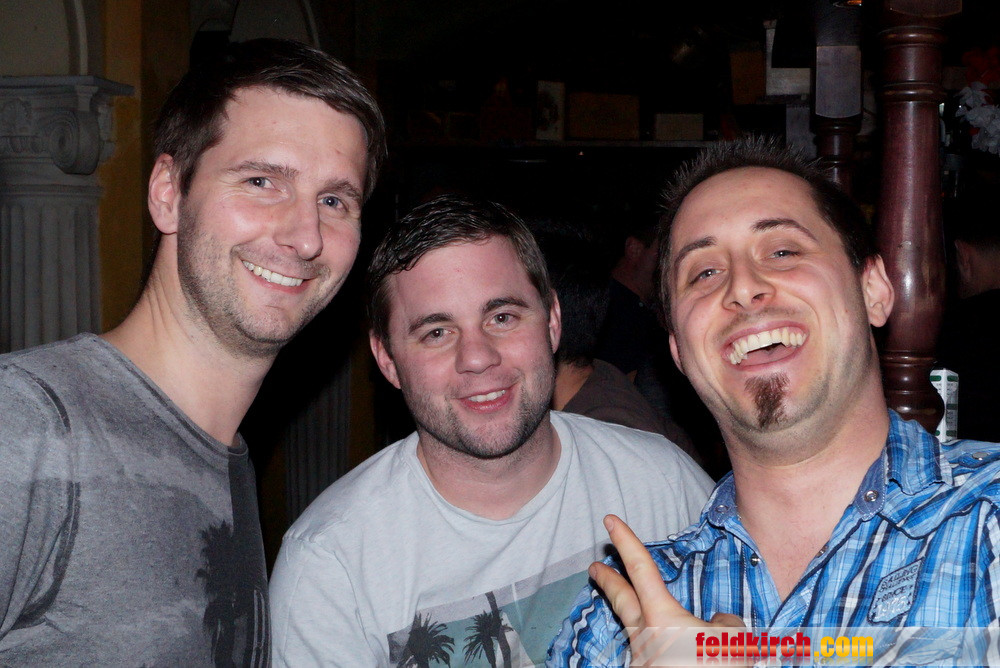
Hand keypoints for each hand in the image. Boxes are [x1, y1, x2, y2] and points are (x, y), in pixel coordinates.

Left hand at [589, 514, 743, 665]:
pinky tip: (686, 661)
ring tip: (682, 639)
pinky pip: (656, 659)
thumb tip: (714, 622)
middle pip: (621, 599)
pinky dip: (668, 656)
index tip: (610, 520)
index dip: (626, 540)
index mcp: (662, 616)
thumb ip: (722, 621)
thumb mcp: (733, 638)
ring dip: (651, 629)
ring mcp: (641, 661)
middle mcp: (644, 637)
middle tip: (595, 567)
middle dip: (608, 581)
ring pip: (643, 635)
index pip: (640, 568)